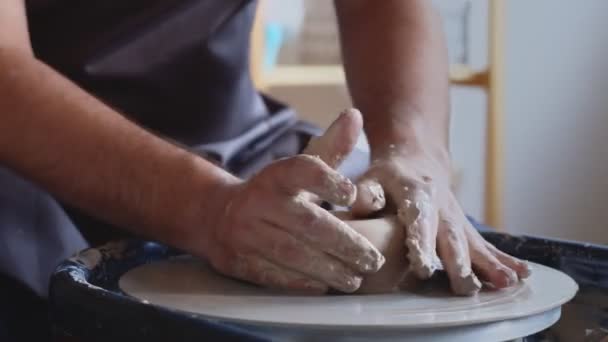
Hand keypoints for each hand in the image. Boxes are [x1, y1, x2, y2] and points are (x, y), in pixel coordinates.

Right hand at [185, 109, 383, 292]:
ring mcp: (245, 233)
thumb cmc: (275, 192)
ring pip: (293, 254)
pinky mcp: (239, 261)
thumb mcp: (299, 167)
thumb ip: (331, 147)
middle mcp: (258, 202)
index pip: (303, 170)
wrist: (216, 215)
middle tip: (374, 260)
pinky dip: (302, 282)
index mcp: (276, 176)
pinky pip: (273, 275)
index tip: (353, 195)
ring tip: (356, 278)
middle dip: (345, 244)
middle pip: (307, 224)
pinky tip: (325, 286)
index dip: (328, 181)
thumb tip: (355, 115)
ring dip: (329, 269)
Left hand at [353, 147, 530, 294]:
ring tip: (507, 283)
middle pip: (451, 237)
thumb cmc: (388, 174)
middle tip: (466, 287)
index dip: (421, 242)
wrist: (417, 157)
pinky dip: (504, 259)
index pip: (419, 219)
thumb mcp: (371, 176)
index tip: (423, 267)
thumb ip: (365, 193)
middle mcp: (442, 206)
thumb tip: (360, 203)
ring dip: (489, 264)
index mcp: (416, 193)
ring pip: (473, 242)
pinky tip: (522, 274)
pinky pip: (485, 244)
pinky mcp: (465, 227)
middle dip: (459, 262)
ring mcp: (456, 217)